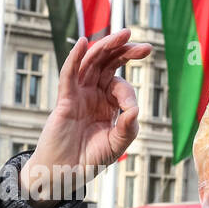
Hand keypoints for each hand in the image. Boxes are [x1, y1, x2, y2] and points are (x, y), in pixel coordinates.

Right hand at [20, 29, 152, 207]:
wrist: (65, 172)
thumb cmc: (90, 159)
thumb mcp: (116, 144)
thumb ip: (127, 129)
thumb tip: (134, 110)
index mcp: (107, 103)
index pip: (121, 86)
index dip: (128, 94)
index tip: (129, 110)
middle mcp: (93, 94)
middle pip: (108, 65)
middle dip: (125, 52)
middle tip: (144, 45)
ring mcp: (78, 94)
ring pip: (92, 64)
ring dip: (106, 47)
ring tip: (122, 35)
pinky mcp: (64, 100)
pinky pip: (69, 75)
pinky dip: (75, 58)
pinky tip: (83, 43)